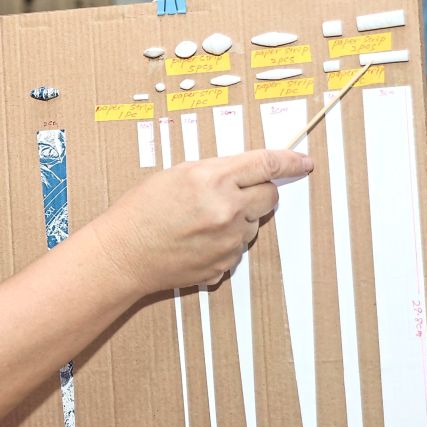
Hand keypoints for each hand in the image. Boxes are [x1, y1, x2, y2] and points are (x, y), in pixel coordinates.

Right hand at [92, 148, 313, 292]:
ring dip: (239, 220)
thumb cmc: (142, 211)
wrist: (123, 253)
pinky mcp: (224, 264)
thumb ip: (217, 171)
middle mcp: (226, 210)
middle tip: (234, 194)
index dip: (290, 162)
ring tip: (202, 221)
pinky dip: (225, 242)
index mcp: (213, 179)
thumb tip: (248, 174)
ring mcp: (227, 241)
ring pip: (254, 225)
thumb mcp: (178, 174)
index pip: (266, 165)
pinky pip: (238, 248)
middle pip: (270, 197)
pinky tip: (198, 240)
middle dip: (259, 192)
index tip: (304, 163)